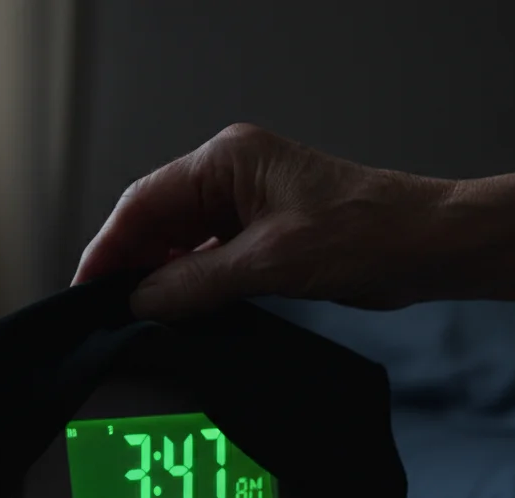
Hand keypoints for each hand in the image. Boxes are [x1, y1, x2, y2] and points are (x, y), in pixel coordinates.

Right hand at [73, 124, 456, 319]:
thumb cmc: (365, 234)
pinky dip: (193, 285)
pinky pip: (212, 258)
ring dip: (162, 278)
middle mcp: (233, 175)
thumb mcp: (271, 262)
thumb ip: (197, 284)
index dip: (109, 248)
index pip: (144, 202)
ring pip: (183, 243)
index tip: (86, 290)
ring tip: (138, 318)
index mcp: (228, 161)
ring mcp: (251, 204)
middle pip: (158, 221)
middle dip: (131, 265)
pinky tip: (182, 313)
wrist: (428, 246)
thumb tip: (141, 301)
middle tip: (106, 313)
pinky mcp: (268, 234)